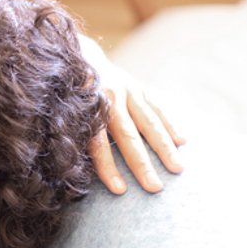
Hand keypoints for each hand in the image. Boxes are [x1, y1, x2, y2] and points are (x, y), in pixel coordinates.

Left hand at [79, 36, 185, 194]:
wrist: (78, 57)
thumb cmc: (68, 98)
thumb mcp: (63, 113)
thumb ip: (70, 135)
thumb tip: (66, 169)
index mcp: (87, 109)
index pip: (98, 144)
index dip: (108, 168)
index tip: (119, 190)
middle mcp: (109, 98)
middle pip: (128, 136)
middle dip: (142, 164)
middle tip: (156, 187)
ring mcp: (127, 91)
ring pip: (148, 121)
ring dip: (164, 147)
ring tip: (178, 168)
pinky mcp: (139, 87)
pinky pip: (158, 107)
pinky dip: (171, 123)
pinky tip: (183, 141)